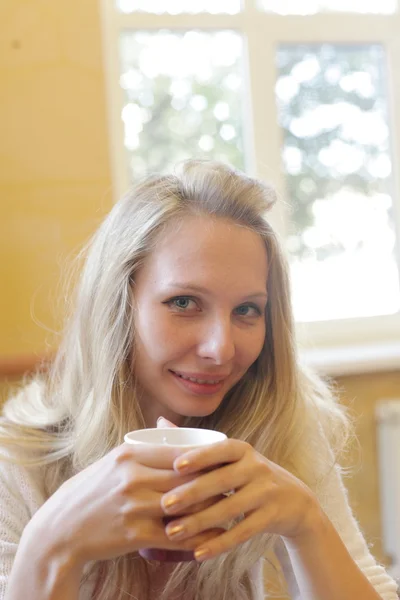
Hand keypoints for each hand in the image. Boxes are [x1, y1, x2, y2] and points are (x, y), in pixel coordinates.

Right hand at [25, 433, 223, 567]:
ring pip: (186, 506)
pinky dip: (198, 538)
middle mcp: (133, 478)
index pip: (180, 452)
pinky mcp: (134, 534)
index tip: (226, 461)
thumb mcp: (113, 462)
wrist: (61, 529)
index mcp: (130, 455)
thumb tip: (171, 428)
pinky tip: (215, 537)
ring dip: (211, 509)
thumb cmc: (92, 491)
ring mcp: (134, 506)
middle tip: (236, 484)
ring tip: (232, 509)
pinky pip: (176, 536)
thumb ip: (143, 448)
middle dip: (214, 482)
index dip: (207, 458)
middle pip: (187, 477)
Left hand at [160, 438, 321, 560]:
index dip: (200, 456)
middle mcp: (256, 466)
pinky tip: (198, 553)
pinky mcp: (272, 516)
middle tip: (164, 505)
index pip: (220, 449)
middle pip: (221, 480)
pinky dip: (220, 543)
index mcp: (241, 449)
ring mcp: (266, 491)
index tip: (175, 465)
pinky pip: (242, 532)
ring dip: (200, 522)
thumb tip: (160, 421)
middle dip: (192, 493)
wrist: (293, 501)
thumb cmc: (247, 475)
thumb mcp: (230, 457)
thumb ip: (196, 443)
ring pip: (229, 508)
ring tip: (173, 532)